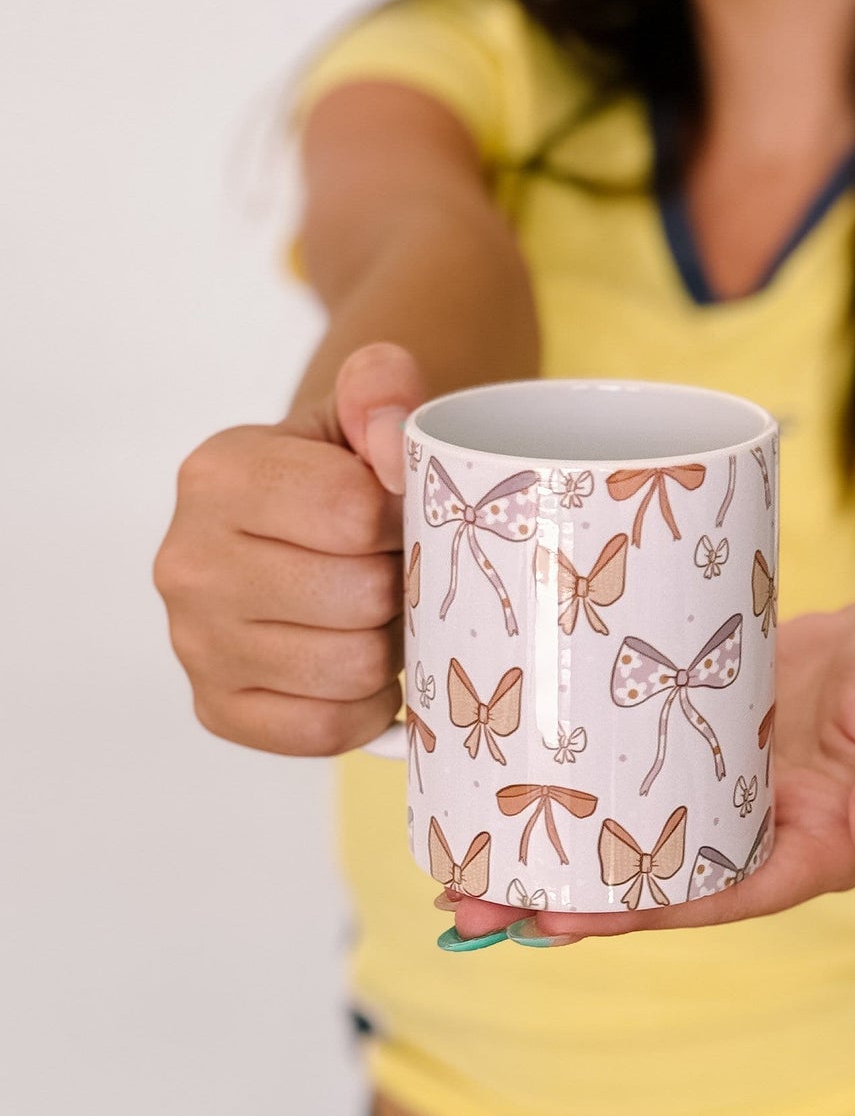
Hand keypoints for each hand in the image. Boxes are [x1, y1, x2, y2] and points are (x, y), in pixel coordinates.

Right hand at [152, 341, 424, 754]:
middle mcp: (186, 561)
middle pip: (359, 596)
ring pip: (350, 667)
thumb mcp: (360, 402)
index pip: (354, 512)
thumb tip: (395, 446)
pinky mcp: (217, 709)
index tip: (405, 511)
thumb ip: (381, 385)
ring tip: (381, 613)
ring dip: (390, 645)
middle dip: (401, 582)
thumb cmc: (338, 467)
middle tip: (398, 568)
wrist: (298, 525)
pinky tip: (363, 666)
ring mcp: (194, 643)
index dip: (407, 515)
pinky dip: (364, 706)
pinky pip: (324, 730)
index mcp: (216, 474)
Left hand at [452, 598, 854, 943]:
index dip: (645, 908)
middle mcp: (756, 826)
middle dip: (564, 897)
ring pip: (630, 830)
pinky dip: (576, 778)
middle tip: (467, 905)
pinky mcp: (700, 732)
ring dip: (550, 850)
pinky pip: (632, 763)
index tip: (566, 919)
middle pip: (655, 878)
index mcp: (815, 842)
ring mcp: (723, 784)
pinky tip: (505, 778)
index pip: (723, 890)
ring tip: (454, 868)